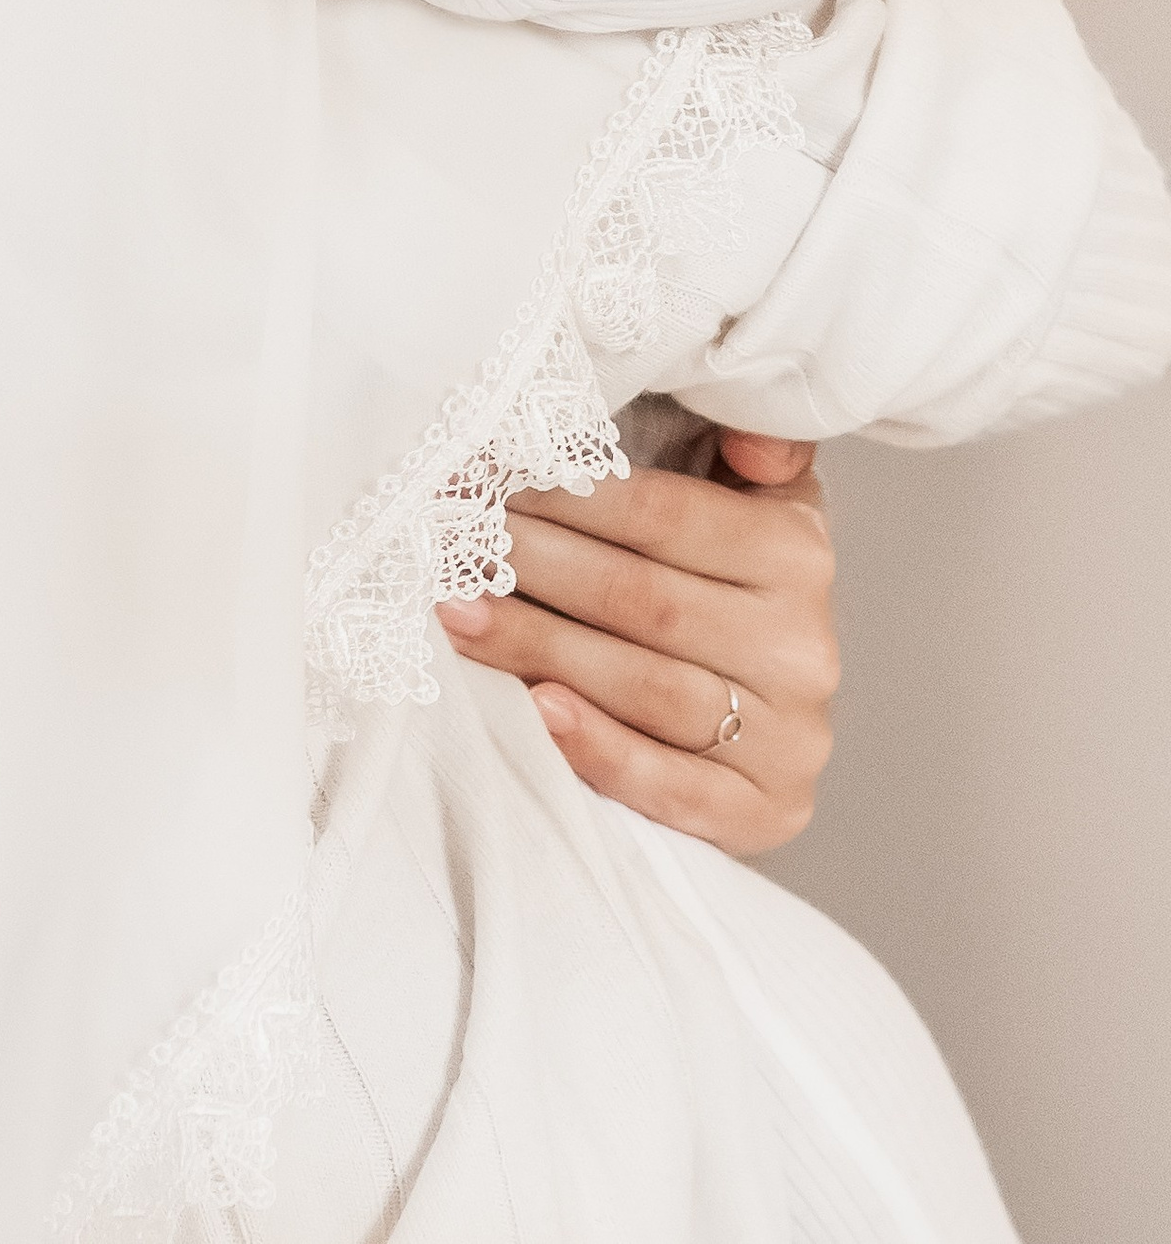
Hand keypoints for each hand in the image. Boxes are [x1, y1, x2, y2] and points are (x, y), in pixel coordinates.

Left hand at [436, 430, 838, 854]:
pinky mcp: (766, 814)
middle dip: (530, 566)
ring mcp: (789, 739)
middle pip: (642, 599)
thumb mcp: (750, 501)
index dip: (560, 494)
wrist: (768, 722)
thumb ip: (747, 445)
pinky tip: (537, 712)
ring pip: (645, 687)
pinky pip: (673, 786)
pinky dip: (601, 750)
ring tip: (456, 614)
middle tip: (445, 545)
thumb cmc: (722, 588)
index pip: (661, 515)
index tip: (472, 479)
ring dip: (538, 647)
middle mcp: (802, 649)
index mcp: (797, 555)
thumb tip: (752, 435)